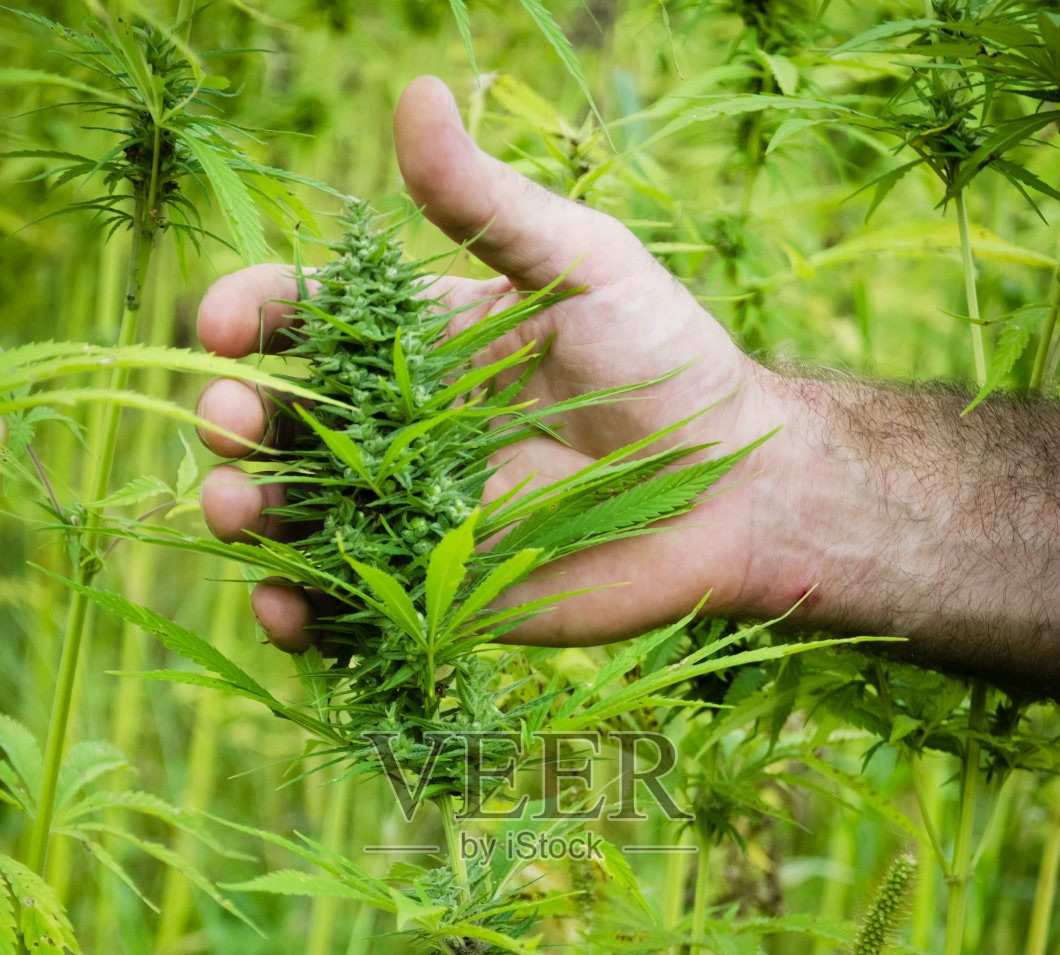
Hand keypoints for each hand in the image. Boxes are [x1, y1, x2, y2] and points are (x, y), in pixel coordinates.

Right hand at [195, 75, 795, 652]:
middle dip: (234, 419)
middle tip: (229, 425)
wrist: (737, 488)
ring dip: (249, 514)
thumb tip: (413, 93)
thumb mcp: (583, 265)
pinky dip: (304, 616)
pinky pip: (353, 610)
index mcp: (421, 340)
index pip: (310, 319)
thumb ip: (489, 205)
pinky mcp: (442, 593)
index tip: (223, 327)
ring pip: (302, 518)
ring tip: (237, 508)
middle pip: (285, 423)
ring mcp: (416, 514)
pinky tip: (285, 610)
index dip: (251, 317)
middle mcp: (402, 428)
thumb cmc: (670, 361)